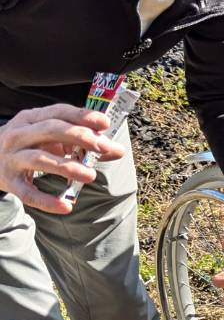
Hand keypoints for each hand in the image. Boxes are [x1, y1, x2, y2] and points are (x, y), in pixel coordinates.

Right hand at [0, 105, 125, 213]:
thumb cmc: (27, 146)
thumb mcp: (49, 138)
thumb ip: (81, 142)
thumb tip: (117, 150)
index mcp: (31, 118)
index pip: (58, 112)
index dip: (82, 116)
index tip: (104, 123)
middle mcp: (19, 135)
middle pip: (51, 130)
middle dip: (80, 137)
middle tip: (103, 147)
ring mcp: (12, 158)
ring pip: (40, 159)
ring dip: (67, 166)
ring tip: (91, 175)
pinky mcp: (9, 182)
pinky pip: (28, 193)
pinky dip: (47, 200)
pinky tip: (66, 207)